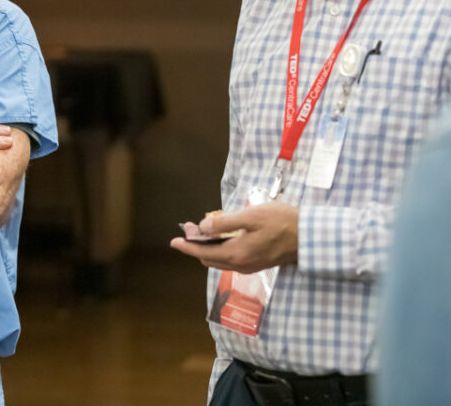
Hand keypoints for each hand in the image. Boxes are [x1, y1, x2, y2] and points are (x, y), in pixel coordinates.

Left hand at [170, 203, 298, 272]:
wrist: (310, 237)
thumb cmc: (281, 222)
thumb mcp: (250, 217)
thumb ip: (224, 222)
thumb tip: (203, 227)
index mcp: (237, 254)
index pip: (203, 253)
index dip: (187, 247)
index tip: (174, 241)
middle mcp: (241, 264)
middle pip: (209, 258)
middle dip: (196, 245)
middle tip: (190, 228)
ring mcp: (250, 266)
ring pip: (220, 260)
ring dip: (208, 248)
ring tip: (202, 230)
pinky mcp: (258, 263)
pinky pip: (231, 260)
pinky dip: (220, 250)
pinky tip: (222, 237)